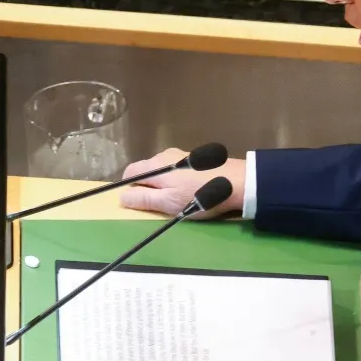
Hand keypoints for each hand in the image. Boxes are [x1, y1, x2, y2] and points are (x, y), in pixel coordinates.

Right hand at [118, 147, 244, 217]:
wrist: (238, 182)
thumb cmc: (199, 195)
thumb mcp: (168, 203)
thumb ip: (144, 200)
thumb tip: (122, 197)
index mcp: (155, 165)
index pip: (130, 173)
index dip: (129, 189)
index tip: (138, 203)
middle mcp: (165, 155)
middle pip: (146, 171)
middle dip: (147, 187)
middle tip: (159, 205)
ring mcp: (181, 155)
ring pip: (162, 170)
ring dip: (163, 184)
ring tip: (176, 199)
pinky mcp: (195, 159)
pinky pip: (176, 169)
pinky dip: (176, 180)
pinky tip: (189, 190)